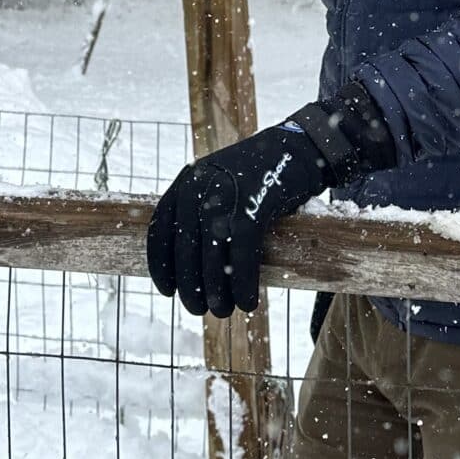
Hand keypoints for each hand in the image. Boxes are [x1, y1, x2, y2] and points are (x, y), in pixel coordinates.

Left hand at [146, 121, 330, 317]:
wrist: (299, 147)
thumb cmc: (259, 174)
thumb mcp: (219, 182)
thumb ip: (201, 210)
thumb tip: (190, 263)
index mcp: (186, 182)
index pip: (160, 231)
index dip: (161, 267)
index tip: (168, 292)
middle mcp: (199, 187)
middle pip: (184, 251)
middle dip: (191, 287)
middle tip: (200, 310)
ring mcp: (226, 197)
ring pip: (211, 258)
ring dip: (217, 293)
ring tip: (224, 311)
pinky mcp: (254, 207)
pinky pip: (241, 257)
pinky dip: (243, 285)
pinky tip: (248, 302)